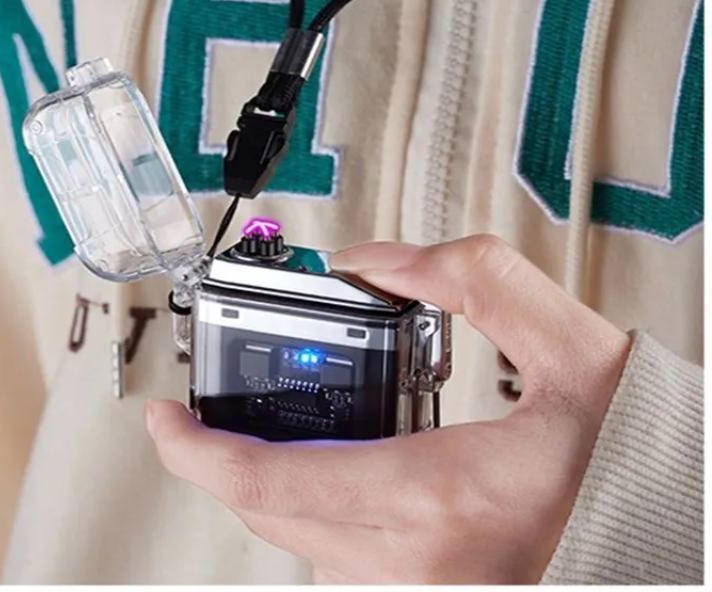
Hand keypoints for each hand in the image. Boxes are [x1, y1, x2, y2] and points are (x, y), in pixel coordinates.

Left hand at [146, 235, 629, 582]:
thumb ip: (471, 279)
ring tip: (266, 435)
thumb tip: (376, 263)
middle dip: (228, 461)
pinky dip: (316, 514)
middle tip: (212, 413)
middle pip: (272, 518)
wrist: (682, 534)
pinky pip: (344, 564)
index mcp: (440, 497)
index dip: (198, 451)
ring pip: (303, 547)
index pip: (273, 485)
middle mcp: (419, 565)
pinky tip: (329, 473)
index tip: (165, 417)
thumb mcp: (570, 343)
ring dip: (273, 489)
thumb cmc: (635, 456)